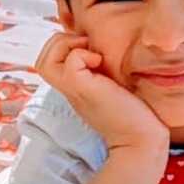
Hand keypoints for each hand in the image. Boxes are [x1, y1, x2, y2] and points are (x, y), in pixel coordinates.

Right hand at [35, 32, 167, 150]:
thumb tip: (108, 54)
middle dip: (59, 43)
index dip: (64, 48)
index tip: (91, 49)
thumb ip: (107, 75)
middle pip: (42, 61)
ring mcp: (74, 91)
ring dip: (64, 46)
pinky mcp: (84, 89)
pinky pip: (69, 64)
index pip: (51, 64)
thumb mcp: (115, 89)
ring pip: (44, 62)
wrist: (141, 140)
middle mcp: (70, 90)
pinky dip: (81, 54)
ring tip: (91, 53)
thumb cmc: (136, 116)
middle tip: (87, 46)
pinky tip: (100, 62)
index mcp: (76, 88)